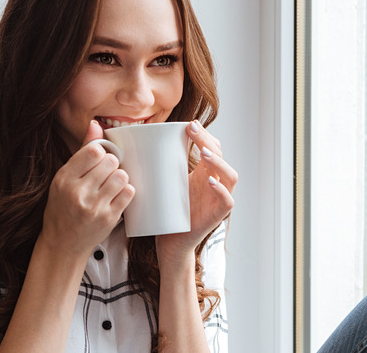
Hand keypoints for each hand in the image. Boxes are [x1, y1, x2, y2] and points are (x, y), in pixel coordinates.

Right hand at [40, 120, 134, 257]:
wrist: (63, 244)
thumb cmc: (63, 207)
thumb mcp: (64, 178)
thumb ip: (82, 152)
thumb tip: (96, 125)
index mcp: (64, 179)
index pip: (93, 151)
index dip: (101, 153)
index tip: (99, 160)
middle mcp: (78, 192)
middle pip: (111, 162)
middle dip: (112, 165)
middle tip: (106, 174)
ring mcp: (94, 207)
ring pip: (122, 176)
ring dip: (120, 178)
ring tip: (111, 185)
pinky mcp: (109, 218)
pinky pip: (129, 193)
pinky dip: (126, 192)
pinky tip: (116, 195)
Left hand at [156, 120, 237, 263]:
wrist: (169, 242)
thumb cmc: (167, 213)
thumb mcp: (165, 184)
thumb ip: (159, 167)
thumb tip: (136, 145)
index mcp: (204, 173)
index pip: (212, 148)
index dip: (204, 135)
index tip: (189, 125)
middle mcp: (214, 183)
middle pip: (220, 156)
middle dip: (208, 140)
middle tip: (192, 130)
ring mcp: (218, 199)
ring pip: (230, 176)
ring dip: (218, 162)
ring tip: (203, 153)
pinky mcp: (217, 215)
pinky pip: (227, 201)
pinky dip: (221, 190)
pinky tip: (210, 181)